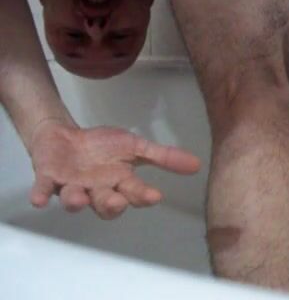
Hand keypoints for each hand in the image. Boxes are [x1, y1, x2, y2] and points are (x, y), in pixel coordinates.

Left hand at [29, 121, 200, 219]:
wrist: (64, 138)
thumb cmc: (102, 147)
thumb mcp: (136, 147)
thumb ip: (164, 157)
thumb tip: (197, 164)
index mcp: (119, 183)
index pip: (134, 193)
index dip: (142, 196)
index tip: (155, 196)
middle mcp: (97, 190)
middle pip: (105, 204)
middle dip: (111, 204)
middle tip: (117, 200)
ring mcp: (72, 186)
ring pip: (74, 200)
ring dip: (76, 201)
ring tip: (79, 197)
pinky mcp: (49, 178)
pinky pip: (43, 189)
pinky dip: (41, 194)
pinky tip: (39, 199)